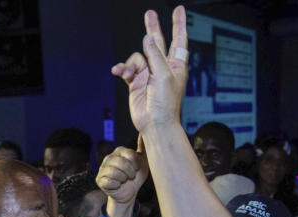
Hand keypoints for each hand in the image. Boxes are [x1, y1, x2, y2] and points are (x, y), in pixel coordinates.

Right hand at [96, 140, 148, 216]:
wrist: (129, 192)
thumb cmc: (136, 175)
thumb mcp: (143, 161)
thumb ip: (144, 147)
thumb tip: (145, 132)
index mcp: (119, 151)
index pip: (130, 155)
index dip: (136, 165)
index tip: (136, 169)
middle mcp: (109, 157)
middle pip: (123, 164)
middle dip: (130, 173)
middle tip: (131, 176)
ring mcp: (102, 168)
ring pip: (115, 173)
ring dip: (123, 179)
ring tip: (124, 180)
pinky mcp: (99, 179)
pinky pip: (109, 182)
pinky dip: (116, 185)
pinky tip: (117, 185)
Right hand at [111, 6, 188, 134]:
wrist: (154, 124)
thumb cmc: (166, 103)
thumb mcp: (163, 74)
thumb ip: (155, 55)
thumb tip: (148, 38)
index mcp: (176, 64)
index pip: (178, 40)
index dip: (179, 25)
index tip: (179, 10)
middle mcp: (162, 67)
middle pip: (157, 42)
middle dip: (153, 28)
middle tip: (149, 13)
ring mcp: (148, 74)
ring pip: (138, 57)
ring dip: (131, 63)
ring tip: (129, 72)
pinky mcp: (136, 82)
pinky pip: (127, 69)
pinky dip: (122, 69)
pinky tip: (118, 71)